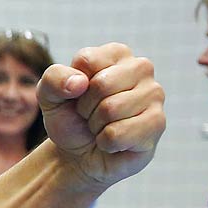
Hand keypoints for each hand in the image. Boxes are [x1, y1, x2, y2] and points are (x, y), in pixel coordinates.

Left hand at [38, 44, 164, 190]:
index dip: (72, 85)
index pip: (87, 61)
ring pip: (111, 109)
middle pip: (101, 84)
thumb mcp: (49, 94)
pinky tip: (113, 140)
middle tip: (89, 114)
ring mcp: (154, 94)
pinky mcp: (157, 122)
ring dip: (96, 125)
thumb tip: (80, 83)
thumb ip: (54, 78)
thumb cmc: (70, 117)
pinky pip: (118, 134)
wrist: (79, 154)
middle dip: (85, 107)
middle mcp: (141, 67)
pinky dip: (106, 142)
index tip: (77, 95)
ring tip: (101, 126)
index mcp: (115, 53)